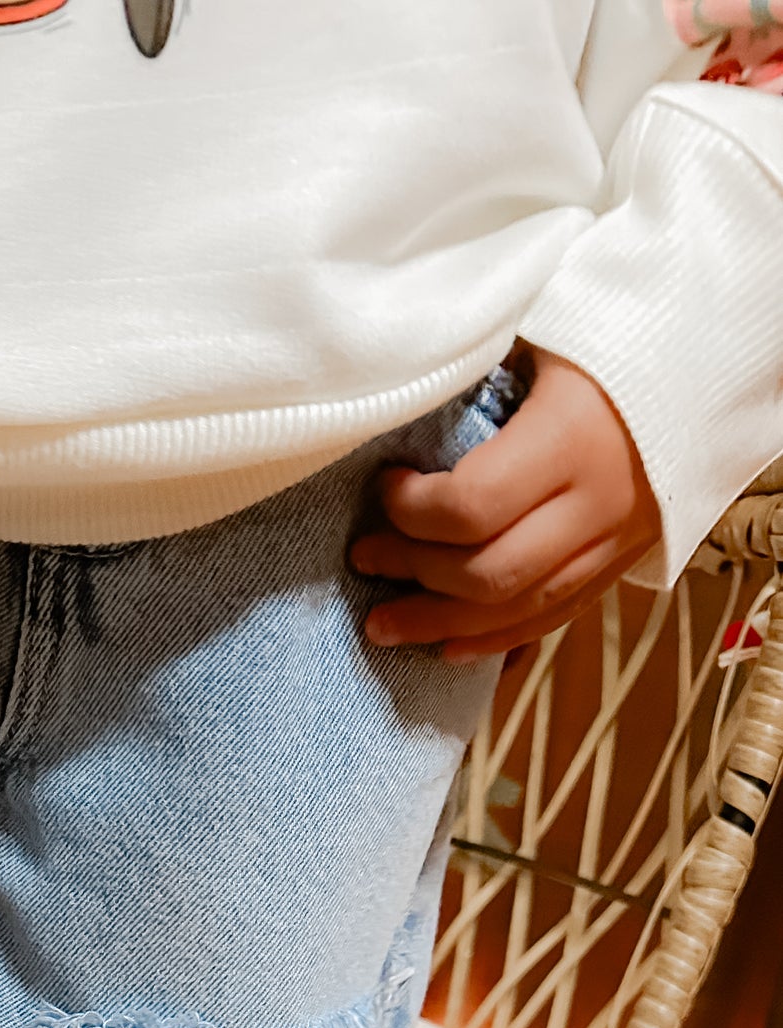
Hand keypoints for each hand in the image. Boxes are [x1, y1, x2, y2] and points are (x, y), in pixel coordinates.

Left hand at [351, 349, 661, 661]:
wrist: (711, 357)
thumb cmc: (609, 332)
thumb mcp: (543, 334)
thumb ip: (478, 374)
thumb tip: (396, 405)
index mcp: (572, 437)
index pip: (471, 506)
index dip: (412, 510)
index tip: (385, 486)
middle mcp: (596, 502)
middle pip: (487, 573)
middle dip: (413, 570)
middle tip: (365, 556)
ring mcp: (613, 541)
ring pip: (516, 609)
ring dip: (439, 623)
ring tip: (382, 624)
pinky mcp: (620, 562)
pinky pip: (552, 618)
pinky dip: (496, 639)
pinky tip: (447, 647)